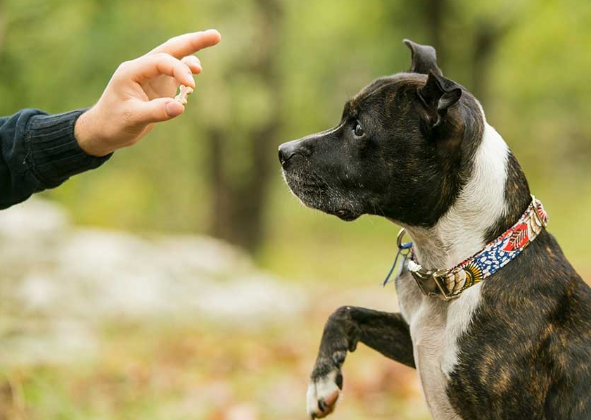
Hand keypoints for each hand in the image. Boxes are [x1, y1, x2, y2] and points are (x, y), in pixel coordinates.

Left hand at [74, 29, 220, 156]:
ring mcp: (151, 77)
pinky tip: (191, 85)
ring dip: (191, 58)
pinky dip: (187, 76)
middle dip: (193, 42)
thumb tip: (180, 107)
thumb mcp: (132, 119)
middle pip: (171, 49)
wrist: (103, 131)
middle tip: (216, 35)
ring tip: (200, 68)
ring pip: (175, 60)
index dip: (179, 70)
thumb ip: (156, 112)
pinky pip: (176, 75)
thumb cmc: (113, 124)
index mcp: (132, 71)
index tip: (191, 86)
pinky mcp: (158, 86)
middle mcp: (142, 69)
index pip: (161, 61)